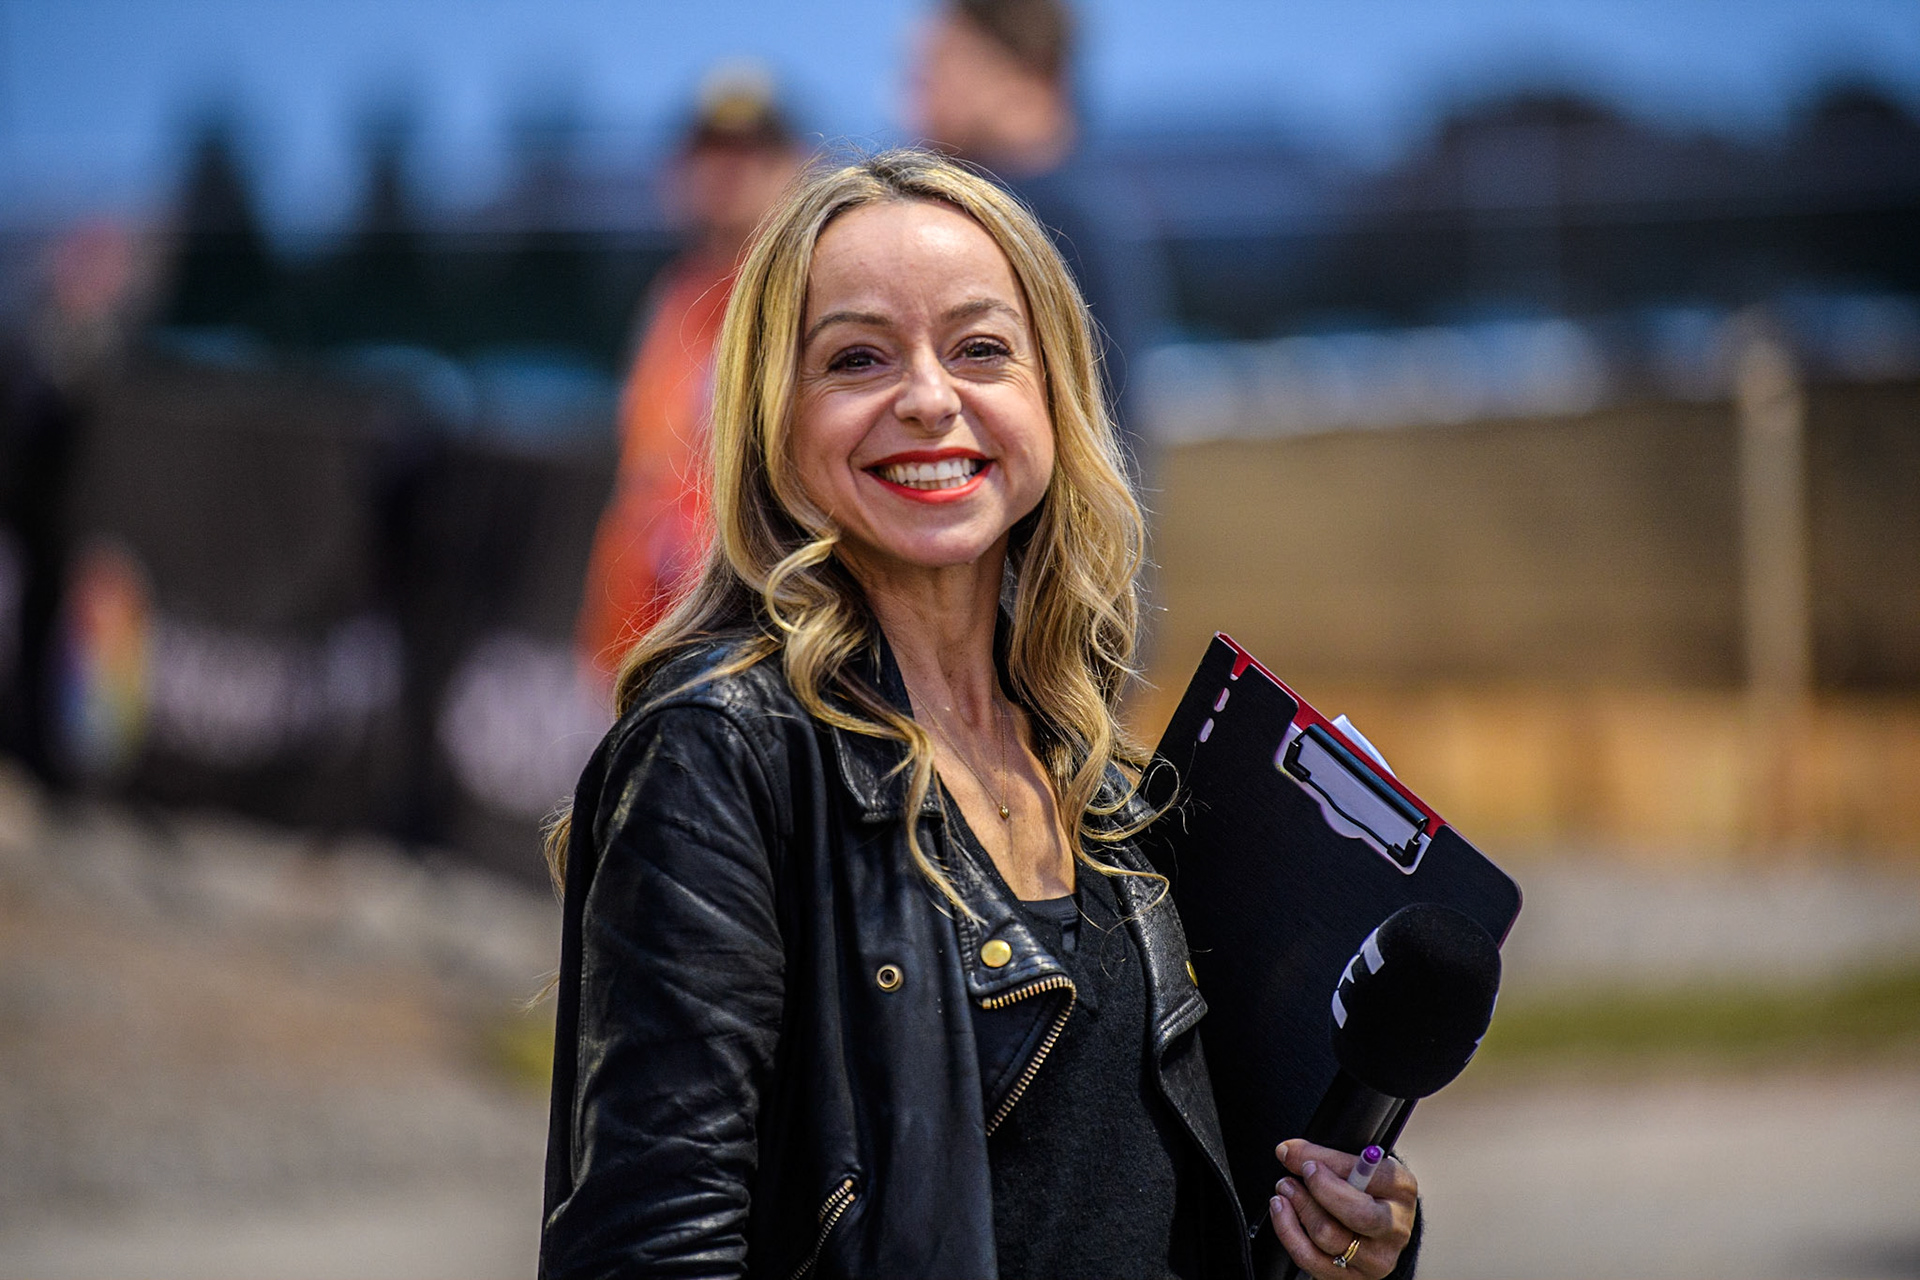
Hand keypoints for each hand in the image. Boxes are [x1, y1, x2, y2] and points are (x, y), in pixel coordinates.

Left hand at [1268, 1139, 1416, 1279]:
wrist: (1375, 1230)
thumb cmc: (1364, 1190)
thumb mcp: (1359, 1167)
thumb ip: (1329, 1158)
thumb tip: (1287, 1152)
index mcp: (1401, 1190)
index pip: (1368, 1174)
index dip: (1329, 1165)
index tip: (1302, 1159)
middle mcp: (1395, 1229)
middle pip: (1355, 1213)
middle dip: (1316, 1192)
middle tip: (1291, 1178)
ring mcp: (1375, 1259)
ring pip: (1327, 1235)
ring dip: (1298, 1208)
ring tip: (1284, 1190)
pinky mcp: (1351, 1278)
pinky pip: (1310, 1258)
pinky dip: (1288, 1232)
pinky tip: (1281, 1213)